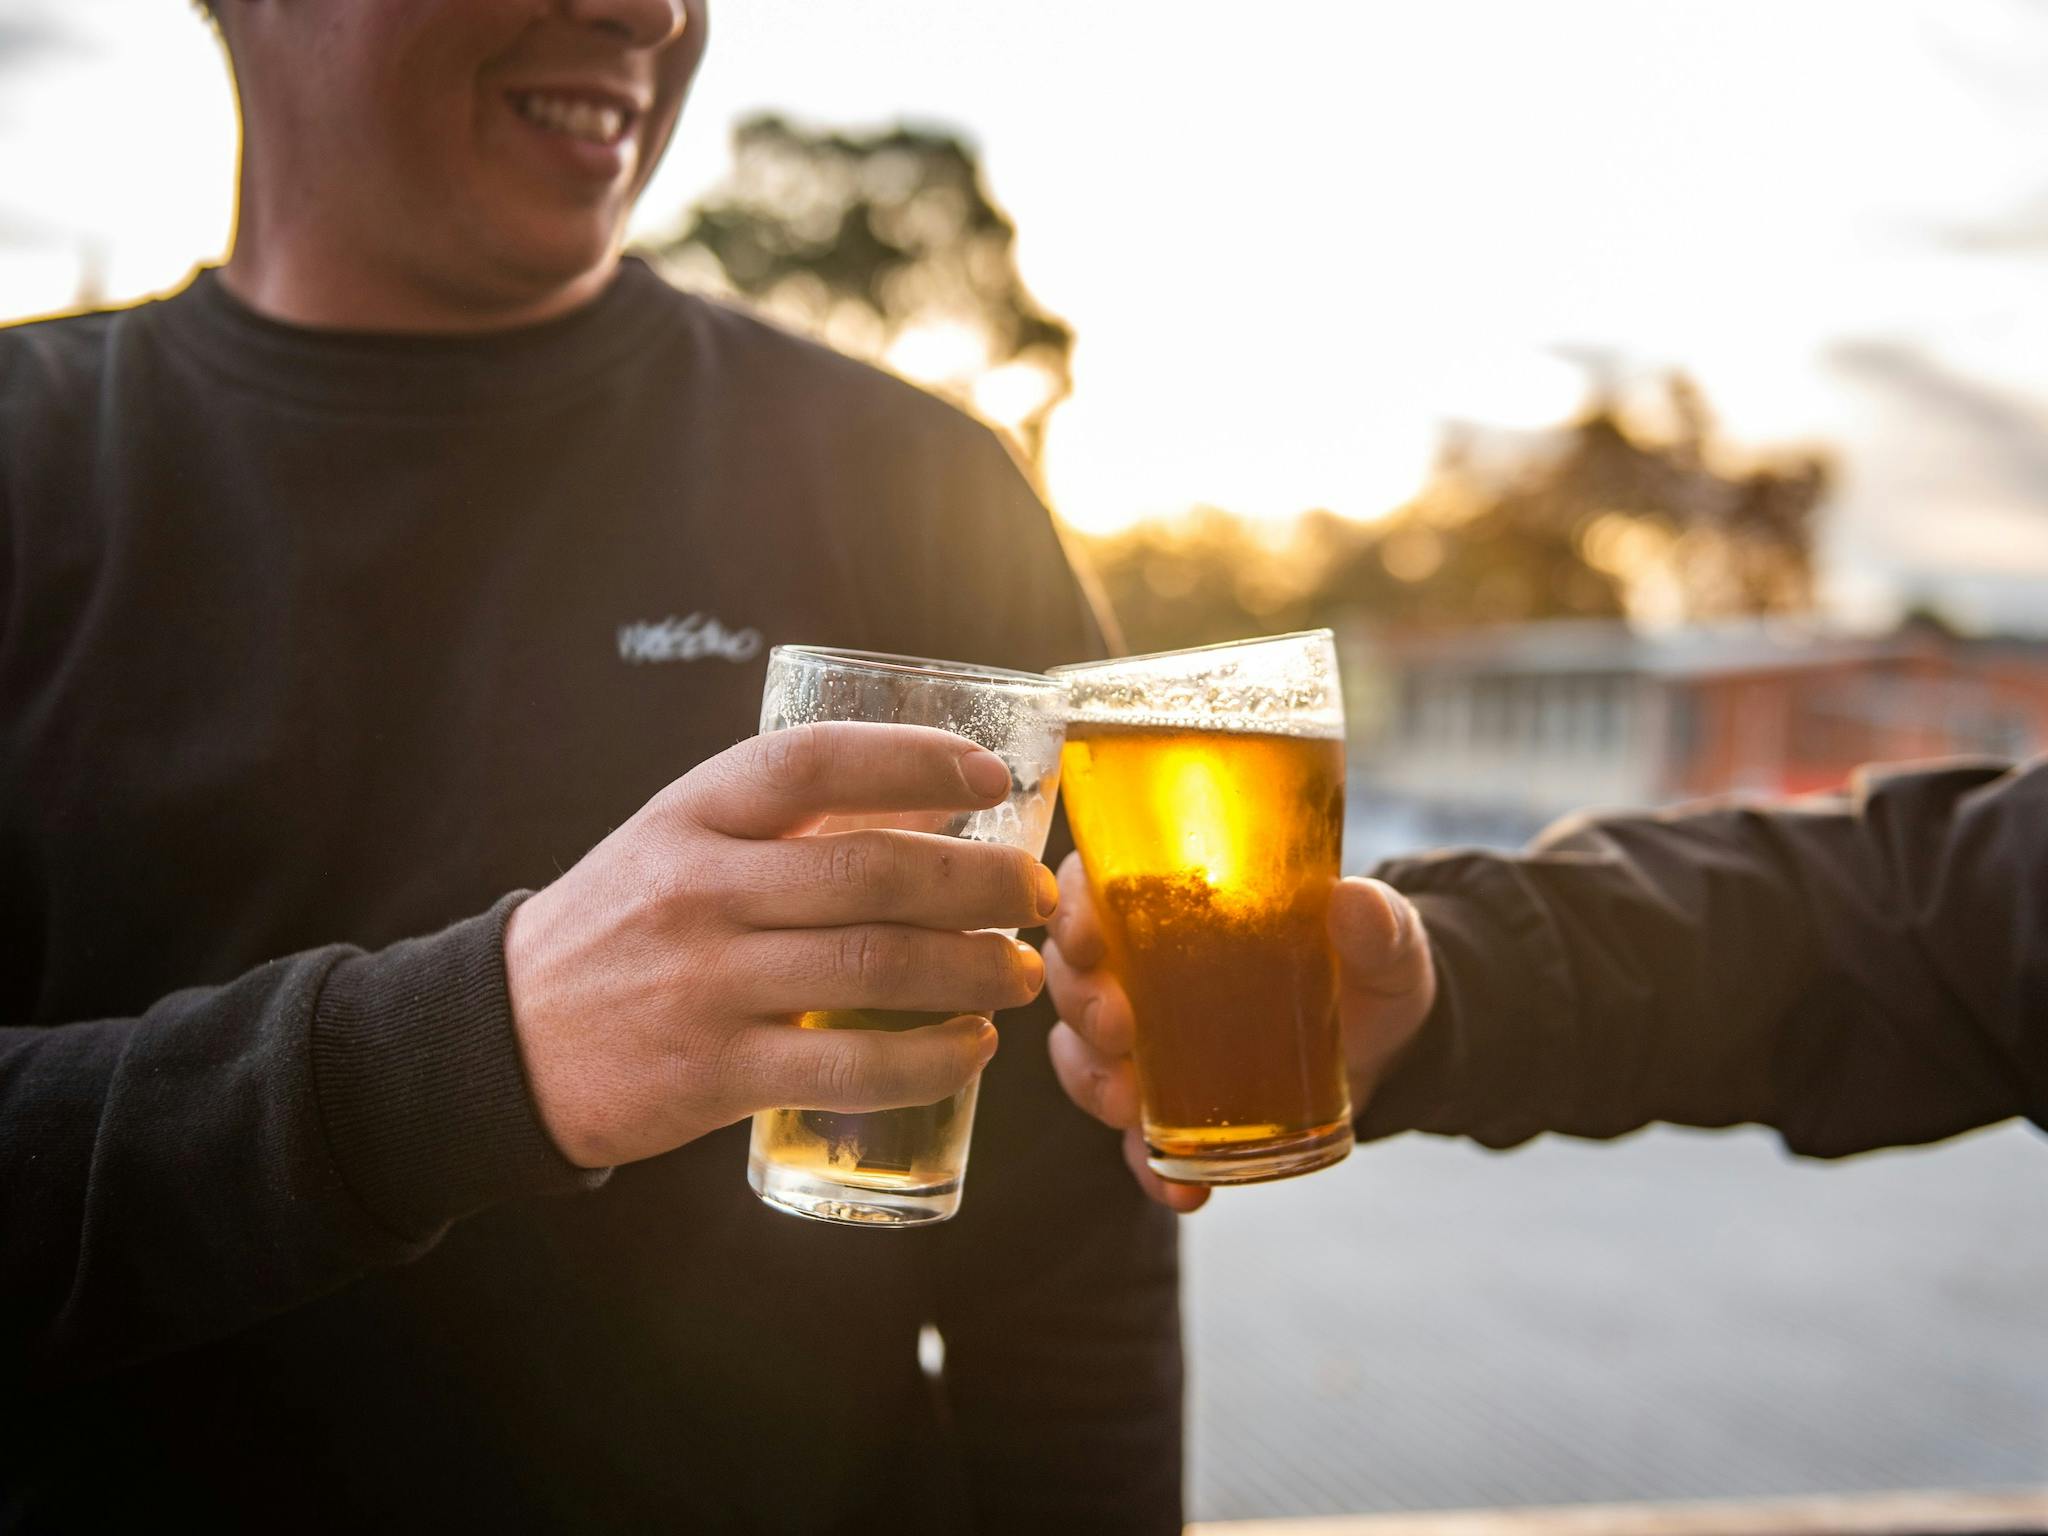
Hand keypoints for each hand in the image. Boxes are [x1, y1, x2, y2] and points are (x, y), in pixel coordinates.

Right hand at [503, 722, 1056, 1166]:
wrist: (506, 1037)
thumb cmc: (627, 924)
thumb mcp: (684, 841)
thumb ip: (795, 818)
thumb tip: (938, 789)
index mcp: (692, 813)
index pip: (814, 763)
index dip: (915, 760)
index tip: (991, 779)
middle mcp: (699, 890)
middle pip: (871, 873)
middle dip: (981, 883)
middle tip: (1037, 894)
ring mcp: (706, 984)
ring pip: (874, 969)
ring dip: (974, 970)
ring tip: (1019, 972)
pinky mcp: (715, 1074)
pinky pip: (849, 1068)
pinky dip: (930, 1059)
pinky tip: (972, 1047)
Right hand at [1043, 853, 1434, 1211]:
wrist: (1388, 1049)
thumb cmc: (1368, 970)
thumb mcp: (1385, 943)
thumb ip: (1378, 923)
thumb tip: (1355, 901)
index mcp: (1174, 904)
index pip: (1090, 889)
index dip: (1071, 910)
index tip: (1089, 937)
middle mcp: (1143, 970)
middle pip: (1072, 975)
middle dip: (1081, 1004)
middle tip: (1116, 1027)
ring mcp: (1149, 1045)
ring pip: (1083, 1055)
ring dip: (1094, 1083)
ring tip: (1130, 1108)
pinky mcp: (1170, 1109)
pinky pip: (1138, 1141)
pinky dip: (1151, 1169)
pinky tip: (1184, 1192)